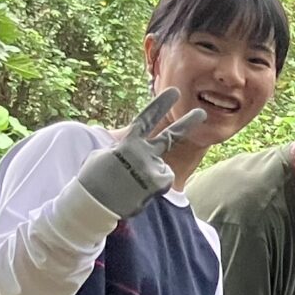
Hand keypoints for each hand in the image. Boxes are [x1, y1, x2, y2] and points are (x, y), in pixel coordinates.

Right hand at [75, 90, 203, 218]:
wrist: (94, 202)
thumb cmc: (93, 178)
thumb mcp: (103, 154)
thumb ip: (123, 147)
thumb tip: (133, 148)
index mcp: (127, 142)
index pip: (147, 119)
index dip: (160, 105)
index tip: (174, 92)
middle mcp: (143, 152)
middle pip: (170, 136)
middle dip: (186, 123)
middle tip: (201, 112)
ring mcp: (152, 167)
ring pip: (160, 167)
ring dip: (151, 175)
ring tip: (131, 184)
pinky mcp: (158, 183)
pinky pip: (163, 180)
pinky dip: (155, 186)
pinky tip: (139, 190)